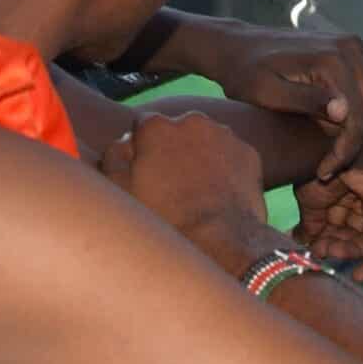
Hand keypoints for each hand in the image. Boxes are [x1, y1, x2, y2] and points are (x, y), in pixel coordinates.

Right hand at [100, 112, 271, 273]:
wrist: (219, 242)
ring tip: (194, 193)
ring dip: (198, 156)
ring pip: (205, 140)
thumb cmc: (164, 219)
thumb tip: (125, 141)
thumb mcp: (121, 191)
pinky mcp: (248, 152)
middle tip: (169, 185)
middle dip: (172, 149)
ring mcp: (225, 134)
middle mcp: (193, 121)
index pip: (142, 126)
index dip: (141, 148)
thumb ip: (114, 155)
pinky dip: (223, 167)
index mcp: (157, 127)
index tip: (143, 171)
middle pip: (176, 130)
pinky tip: (216, 194)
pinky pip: (229, 154)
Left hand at [203, 26, 362, 179]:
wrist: (235, 46)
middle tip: (325, 167)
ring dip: (352, 132)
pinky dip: (350, 116)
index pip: (360, 117)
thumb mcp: (267, 93)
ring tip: (324, 155)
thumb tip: (344, 112)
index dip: (346, 150)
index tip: (323, 171)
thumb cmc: (243, 73)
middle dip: (352, 144)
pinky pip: (361, 93)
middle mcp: (351, 48)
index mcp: (334, 58)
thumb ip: (305, 101)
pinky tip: (325, 132)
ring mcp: (352, 48)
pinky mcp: (348, 53)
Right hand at [291, 127, 362, 281]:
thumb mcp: (311, 201)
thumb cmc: (322, 167)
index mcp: (351, 192)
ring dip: (349, 252)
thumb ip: (310, 224)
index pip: (343, 225)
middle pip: (356, 234)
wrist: (338, 146)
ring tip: (329, 250)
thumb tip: (302, 245)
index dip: (329, 242)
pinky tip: (360, 273)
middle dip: (336, 246)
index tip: (315, 255)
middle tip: (319, 250)